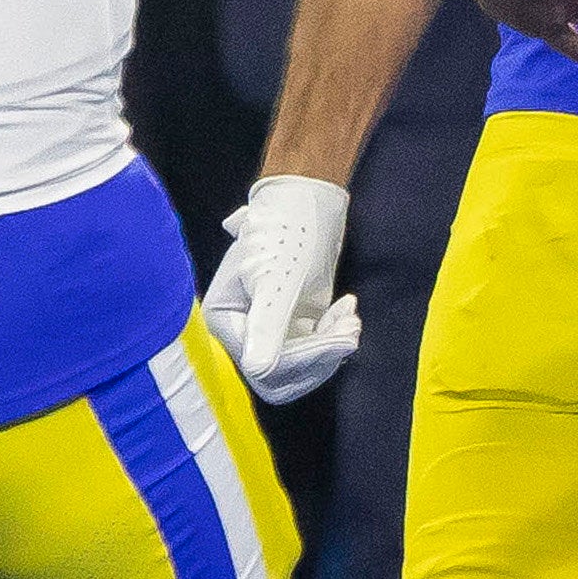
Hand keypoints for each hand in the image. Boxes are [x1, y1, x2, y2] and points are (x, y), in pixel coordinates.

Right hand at [202, 175, 358, 400]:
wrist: (307, 202)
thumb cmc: (287, 231)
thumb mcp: (277, 280)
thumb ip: (267, 325)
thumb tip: (257, 367)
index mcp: (227, 320)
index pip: (263, 366)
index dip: (302, 359)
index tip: (338, 338)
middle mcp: (243, 331)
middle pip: (281, 376)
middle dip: (320, 357)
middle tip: (349, 330)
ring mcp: (269, 330)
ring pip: (301, 369)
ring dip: (332, 348)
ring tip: (350, 318)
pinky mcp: (293, 326)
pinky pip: (314, 352)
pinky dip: (335, 336)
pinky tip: (346, 309)